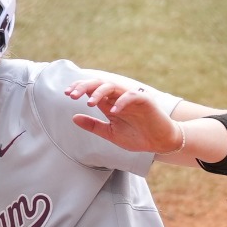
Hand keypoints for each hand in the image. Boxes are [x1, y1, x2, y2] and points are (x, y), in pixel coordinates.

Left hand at [66, 79, 185, 154]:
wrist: (159, 143)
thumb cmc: (137, 137)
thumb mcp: (110, 133)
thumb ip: (93, 125)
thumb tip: (73, 118)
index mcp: (110, 103)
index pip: (92, 90)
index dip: (79, 88)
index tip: (67, 94)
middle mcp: (118, 97)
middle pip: (99, 84)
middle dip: (84, 87)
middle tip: (72, 95)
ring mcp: (131, 97)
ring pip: (113, 86)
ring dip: (99, 92)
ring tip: (89, 102)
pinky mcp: (145, 100)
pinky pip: (131, 96)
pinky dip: (121, 102)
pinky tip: (113, 111)